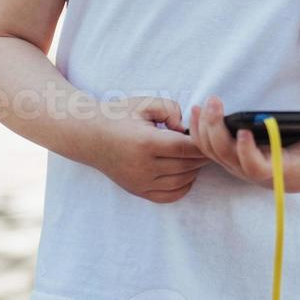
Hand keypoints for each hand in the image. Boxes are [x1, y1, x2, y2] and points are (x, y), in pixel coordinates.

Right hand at [86, 97, 209, 202]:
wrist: (89, 136)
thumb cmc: (118, 116)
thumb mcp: (144, 103)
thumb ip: (170, 109)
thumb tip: (184, 128)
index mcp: (146, 143)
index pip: (186, 148)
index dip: (203, 142)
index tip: (210, 133)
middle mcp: (143, 167)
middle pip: (187, 165)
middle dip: (203, 154)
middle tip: (209, 142)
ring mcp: (140, 182)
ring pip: (182, 181)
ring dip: (195, 169)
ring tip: (196, 154)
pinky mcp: (138, 191)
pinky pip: (170, 196)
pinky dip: (184, 185)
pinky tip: (185, 171)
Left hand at [188, 96, 299, 192]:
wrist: (295, 175)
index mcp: (271, 171)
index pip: (252, 165)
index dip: (245, 150)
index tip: (243, 130)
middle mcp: (247, 170)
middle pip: (222, 155)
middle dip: (215, 129)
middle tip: (214, 102)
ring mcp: (233, 164)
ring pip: (209, 150)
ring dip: (202, 128)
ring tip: (202, 103)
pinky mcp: (226, 156)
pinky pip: (205, 146)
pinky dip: (198, 129)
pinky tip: (196, 110)